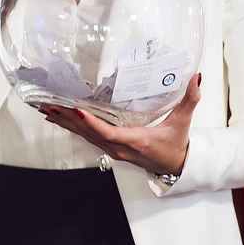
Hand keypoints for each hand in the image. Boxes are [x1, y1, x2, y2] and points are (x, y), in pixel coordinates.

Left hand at [37, 74, 201, 174]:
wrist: (176, 166)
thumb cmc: (176, 146)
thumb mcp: (183, 123)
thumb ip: (190, 99)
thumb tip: (196, 78)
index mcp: (135, 141)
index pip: (109, 133)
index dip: (92, 123)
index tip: (77, 110)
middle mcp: (119, 148)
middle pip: (89, 133)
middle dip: (69, 118)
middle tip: (51, 103)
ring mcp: (112, 149)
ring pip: (84, 135)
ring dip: (65, 122)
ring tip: (47, 108)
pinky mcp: (109, 148)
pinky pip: (86, 137)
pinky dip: (71, 126)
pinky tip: (57, 118)